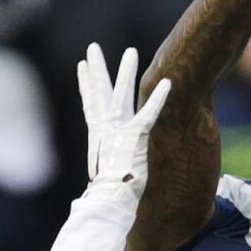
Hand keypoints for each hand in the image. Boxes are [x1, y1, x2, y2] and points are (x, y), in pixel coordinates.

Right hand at [76, 43, 170, 201]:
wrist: (110, 201)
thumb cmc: (109, 192)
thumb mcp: (108, 170)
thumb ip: (109, 161)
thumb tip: (106, 170)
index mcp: (99, 136)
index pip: (90, 104)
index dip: (86, 84)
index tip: (82, 66)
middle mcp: (105, 129)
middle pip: (99, 92)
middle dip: (97, 69)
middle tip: (92, 48)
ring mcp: (119, 132)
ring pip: (121, 95)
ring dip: (126, 73)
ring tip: (130, 51)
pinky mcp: (135, 137)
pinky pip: (149, 113)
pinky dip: (158, 98)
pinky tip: (167, 82)